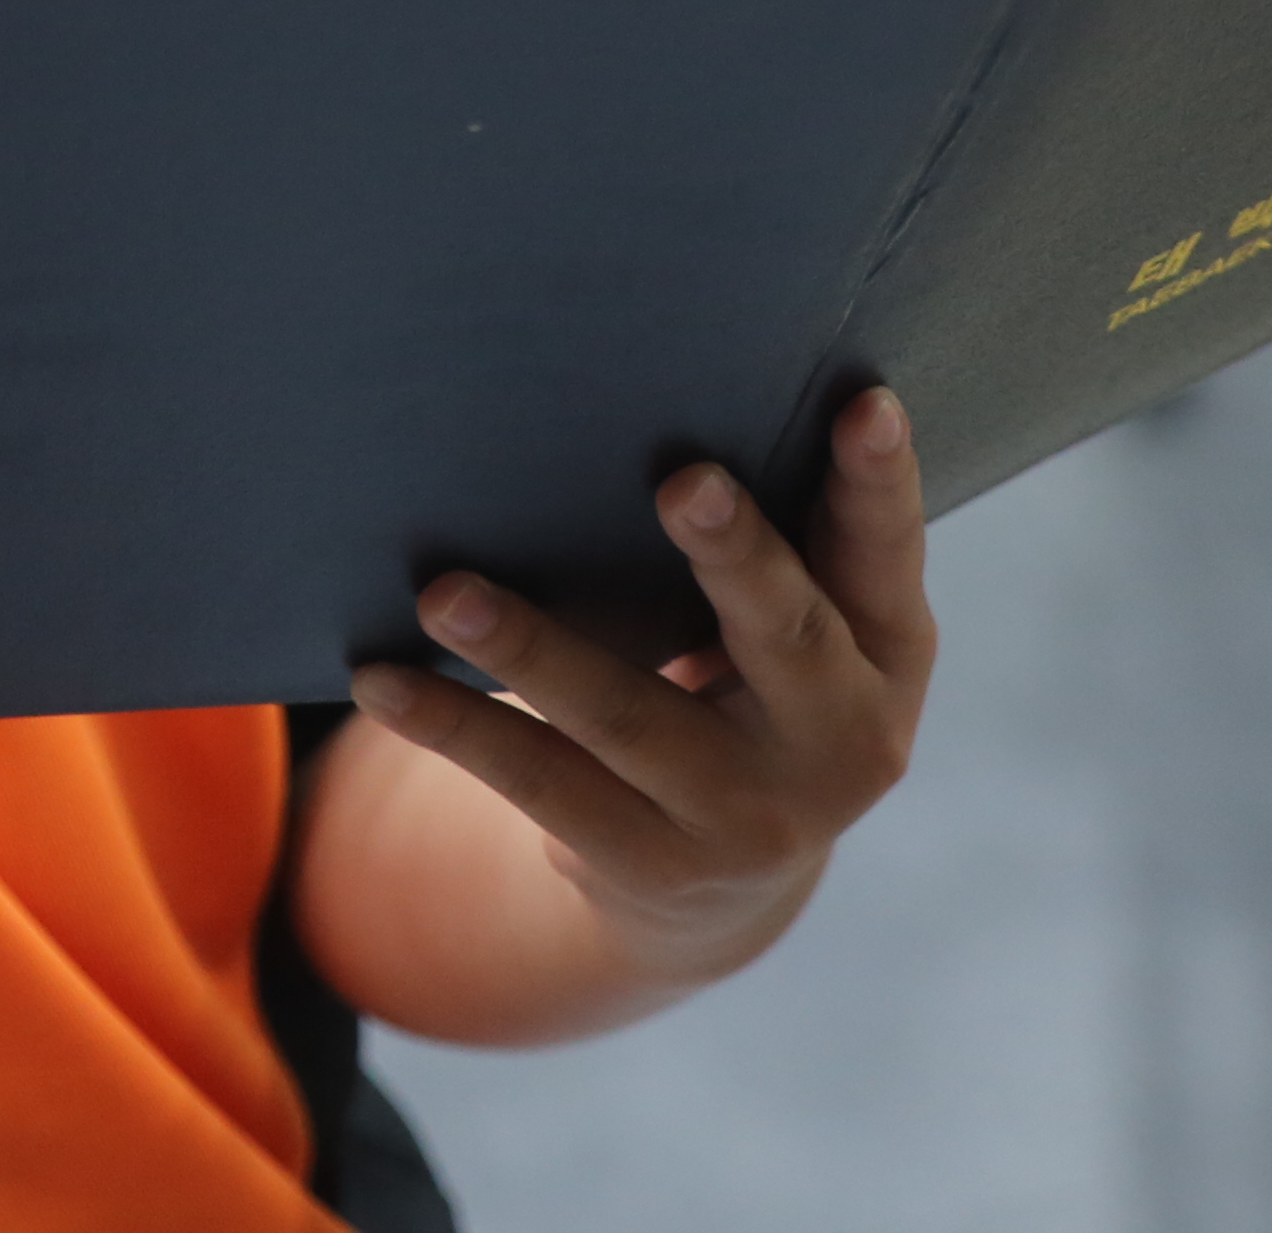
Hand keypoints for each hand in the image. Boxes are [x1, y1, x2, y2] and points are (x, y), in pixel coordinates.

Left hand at [349, 390, 933, 984]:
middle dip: (734, 555)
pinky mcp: (647, 862)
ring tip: (444, 593)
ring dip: (530, 648)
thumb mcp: (803, 629)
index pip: (886, 554)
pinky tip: (384, 679)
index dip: (881, 482)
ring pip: (628, 717)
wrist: (722, 887)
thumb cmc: (750, 682)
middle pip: (782, 634)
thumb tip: (661, 384)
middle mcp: (839, 741)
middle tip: (682, 480)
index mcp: (887, 653)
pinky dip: (456, 726)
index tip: (865, 402)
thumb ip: (782, 539)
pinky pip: (540, 784)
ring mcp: (744, 815)